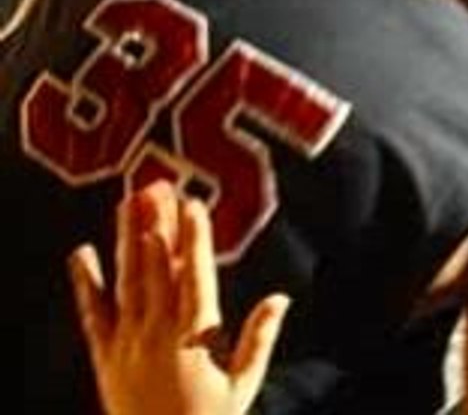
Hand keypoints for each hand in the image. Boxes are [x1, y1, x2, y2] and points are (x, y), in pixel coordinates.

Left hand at [68, 181, 290, 414]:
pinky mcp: (104, 356)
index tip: (193, 203)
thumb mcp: (243, 385)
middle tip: (157, 185)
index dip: (193, 237)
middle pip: (156, 268)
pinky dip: (85, 282)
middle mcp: (155, 334)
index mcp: (193, 338)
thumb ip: (259, 338)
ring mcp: (126, 343)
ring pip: (126, 281)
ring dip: (126, 239)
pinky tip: (82, 251)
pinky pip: (92, 313)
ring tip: (129, 200)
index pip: (193, 275)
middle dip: (157, 223)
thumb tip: (281, 298)